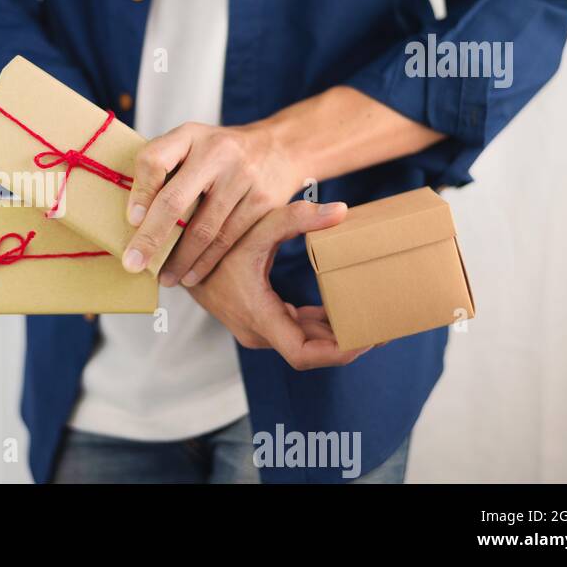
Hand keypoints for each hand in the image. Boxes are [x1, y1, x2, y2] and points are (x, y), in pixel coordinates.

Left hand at [122, 121, 300, 286]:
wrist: (280, 148)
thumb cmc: (220, 153)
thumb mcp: (191, 145)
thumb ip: (162, 168)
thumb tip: (131, 217)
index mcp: (190, 136)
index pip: (154, 159)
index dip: (139, 192)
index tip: (130, 222)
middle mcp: (216, 152)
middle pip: (175, 200)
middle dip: (150, 238)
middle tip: (133, 264)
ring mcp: (242, 177)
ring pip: (204, 229)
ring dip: (180, 260)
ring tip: (164, 278)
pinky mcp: (263, 201)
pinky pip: (228, 239)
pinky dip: (206, 262)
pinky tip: (191, 275)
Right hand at [187, 200, 373, 369]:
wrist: (181, 256)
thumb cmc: (213, 243)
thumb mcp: (256, 227)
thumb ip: (295, 218)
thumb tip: (341, 211)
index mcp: (258, 316)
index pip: (303, 355)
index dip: (339, 353)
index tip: (368, 338)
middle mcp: (258, 331)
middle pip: (311, 353)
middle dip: (349, 343)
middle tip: (385, 324)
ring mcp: (259, 329)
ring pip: (306, 345)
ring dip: (337, 335)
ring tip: (372, 317)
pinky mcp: (262, 321)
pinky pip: (297, 332)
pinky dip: (321, 326)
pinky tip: (343, 309)